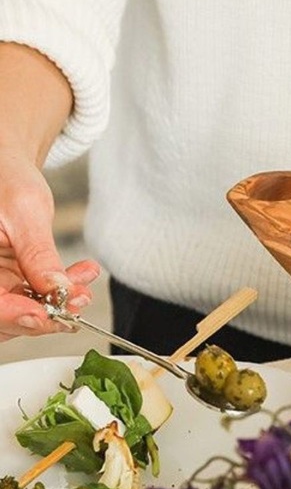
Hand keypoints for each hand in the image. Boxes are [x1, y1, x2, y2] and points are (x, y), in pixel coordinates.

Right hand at [0, 151, 99, 340]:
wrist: (7, 171)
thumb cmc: (7, 180)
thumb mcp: (26, 211)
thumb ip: (38, 253)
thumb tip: (57, 289)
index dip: (13, 315)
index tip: (44, 315)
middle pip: (2, 317)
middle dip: (42, 315)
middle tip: (77, 301)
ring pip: (21, 313)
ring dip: (57, 306)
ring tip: (84, 288)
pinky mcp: (9, 283)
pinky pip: (33, 299)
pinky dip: (60, 294)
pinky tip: (81, 278)